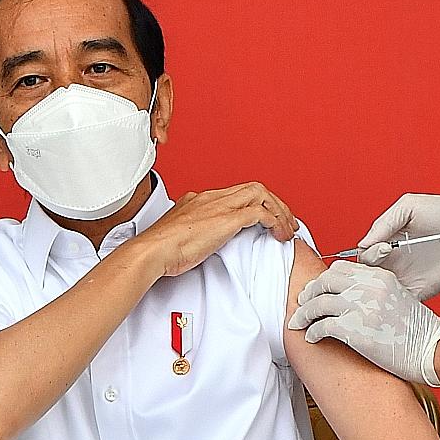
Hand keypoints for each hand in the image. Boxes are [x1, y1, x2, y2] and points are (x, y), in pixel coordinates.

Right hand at [136, 182, 298, 277]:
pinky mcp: (226, 219)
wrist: (152, 251)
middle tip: (285, 222)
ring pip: (261, 194)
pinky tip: (277, 233)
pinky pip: (260, 212)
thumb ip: (195, 230)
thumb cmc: (162, 249)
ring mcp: (220, 206)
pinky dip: (273, 221)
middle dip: (275, 204)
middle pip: (254, 188)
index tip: (266, 219)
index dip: (257, 204)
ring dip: (279, 211)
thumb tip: (202, 237)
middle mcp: (212, 198)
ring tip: (286, 229)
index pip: (238, 192)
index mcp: (201, 199)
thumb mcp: (181, 234)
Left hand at [288, 261, 439, 385]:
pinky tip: (311, 338)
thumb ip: (374, 289)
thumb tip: (348, 295)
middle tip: (302, 303)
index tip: (317, 289)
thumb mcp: (397, 295)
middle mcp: (367, 287)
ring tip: (298, 323)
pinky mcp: (353, 330)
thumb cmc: (418, 329)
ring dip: (304, 314)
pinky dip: (312, 333)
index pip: (339, 268)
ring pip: (317, 303)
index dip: (323, 279)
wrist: (430, 349)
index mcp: (378, 276)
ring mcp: (359, 307)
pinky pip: (321, 327)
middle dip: (308, 293)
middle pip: (324, 281)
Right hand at [356, 194, 439, 299]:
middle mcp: (395, 261)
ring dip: (374, 288)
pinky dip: (389, 300)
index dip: (364, 253)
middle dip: (366, 271)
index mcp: (389, 241)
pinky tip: (393, 289)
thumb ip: (383, 223)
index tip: (376, 248)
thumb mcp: (409, 206)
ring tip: (385, 276)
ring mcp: (406, 278)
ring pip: (377, 290)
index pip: (363, 254)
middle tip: (383, 259)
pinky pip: (397, 302)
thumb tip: (362, 244)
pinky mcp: (418, 292)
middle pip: (366, 274)